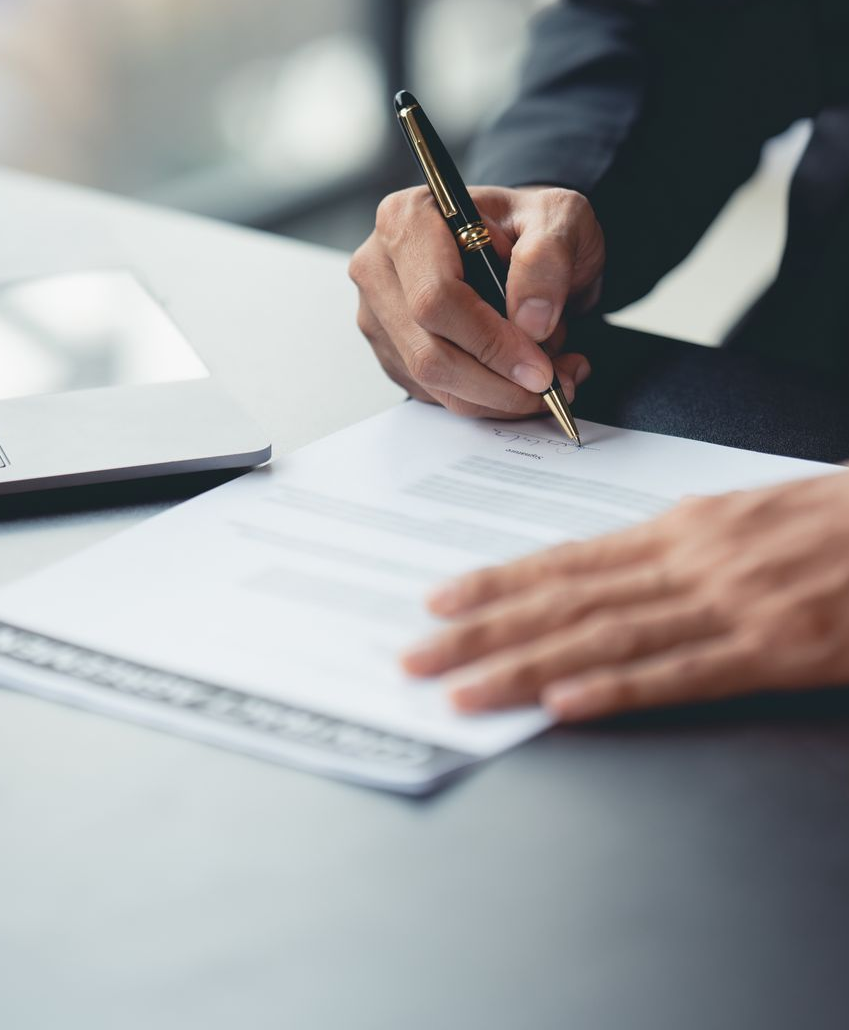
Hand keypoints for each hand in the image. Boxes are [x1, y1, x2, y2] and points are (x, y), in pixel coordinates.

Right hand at [348, 184, 604, 419]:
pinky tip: (520, 376)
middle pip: (428, 352)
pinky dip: (486, 397)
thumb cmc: (531, 225)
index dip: (490, 342)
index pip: (436, 299)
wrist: (523, 245)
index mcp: (408, 219)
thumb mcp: (560, 217)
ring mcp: (379, 313)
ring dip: (497, 394)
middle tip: (552, 385)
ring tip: (550, 376)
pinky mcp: (391, 349)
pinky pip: (435, 393)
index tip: (538, 367)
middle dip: (497, 382)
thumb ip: (548, 259)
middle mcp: (380, 267)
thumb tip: (531, 320)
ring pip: (431, 381)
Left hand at [401, 471, 848, 720]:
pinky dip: (618, 689)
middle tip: (417, 657)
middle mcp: (690, 561)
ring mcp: (730, 605)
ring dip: (525, 666)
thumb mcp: (744, 521)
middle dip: (483, 631)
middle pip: (565, 601)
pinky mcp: (777, 650)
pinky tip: (564, 703)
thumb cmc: (834, 520)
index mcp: (681, 530)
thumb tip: (605, 570)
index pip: (567, 561)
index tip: (439, 602)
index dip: (497, 583)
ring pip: (604, 639)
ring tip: (463, 690)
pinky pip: (682, 673)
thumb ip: (675, 548)